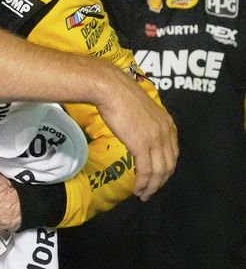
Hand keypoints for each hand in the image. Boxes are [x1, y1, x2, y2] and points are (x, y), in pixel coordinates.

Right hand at [95, 71, 177, 200]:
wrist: (111, 89)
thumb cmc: (119, 94)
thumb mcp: (140, 109)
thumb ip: (145, 122)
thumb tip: (137, 130)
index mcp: (167, 123)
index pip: (172, 153)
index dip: (166, 168)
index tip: (157, 177)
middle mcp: (166, 132)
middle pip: (168, 164)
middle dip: (161, 181)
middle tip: (150, 191)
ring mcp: (155, 139)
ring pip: (159, 171)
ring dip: (152, 186)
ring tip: (143, 194)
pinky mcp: (142, 145)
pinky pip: (146, 170)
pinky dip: (143, 182)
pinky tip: (138, 188)